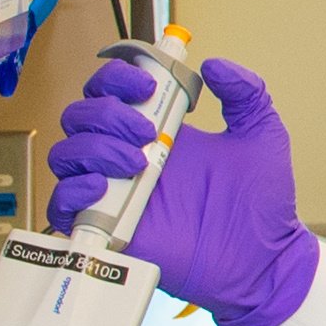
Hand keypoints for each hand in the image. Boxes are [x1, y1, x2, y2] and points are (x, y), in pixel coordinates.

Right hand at [47, 56, 321, 325]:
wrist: (262, 259)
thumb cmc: (261, 204)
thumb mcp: (261, 134)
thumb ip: (245, 92)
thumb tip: (214, 66)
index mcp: (160, 130)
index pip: (112, 91)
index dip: (116, 77)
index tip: (145, 83)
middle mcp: (131, 156)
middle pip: (82, 116)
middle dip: (107, 113)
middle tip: (146, 130)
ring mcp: (118, 191)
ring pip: (68, 154)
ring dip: (93, 147)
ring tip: (137, 162)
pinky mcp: (110, 228)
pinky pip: (63, 206)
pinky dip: (73, 190)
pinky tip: (105, 185)